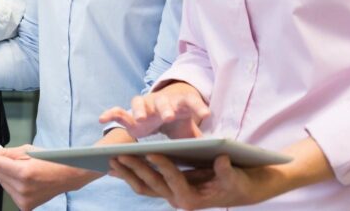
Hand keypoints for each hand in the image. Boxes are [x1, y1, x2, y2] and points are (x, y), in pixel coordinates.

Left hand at [0, 145, 95, 210]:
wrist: (68, 176)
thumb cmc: (51, 160)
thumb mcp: (28, 150)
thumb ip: (8, 153)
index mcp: (24, 173)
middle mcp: (22, 189)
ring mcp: (24, 199)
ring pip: (2, 182)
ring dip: (3, 173)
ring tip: (13, 166)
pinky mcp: (25, 206)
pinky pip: (10, 191)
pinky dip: (10, 182)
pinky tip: (17, 176)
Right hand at [99, 82, 208, 138]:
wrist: (165, 111)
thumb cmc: (180, 122)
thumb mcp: (192, 130)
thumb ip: (202, 138)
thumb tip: (221, 150)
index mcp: (180, 105)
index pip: (190, 102)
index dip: (198, 107)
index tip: (206, 114)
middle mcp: (161, 102)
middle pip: (163, 101)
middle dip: (165, 108)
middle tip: (168, 117)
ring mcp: (145, 106)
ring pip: (140, 102)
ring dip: (139, 110)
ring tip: (140, 120)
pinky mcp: (131, 114)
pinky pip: (119, 112)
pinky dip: (110, 114)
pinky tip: (102, 120)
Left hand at [108, 153, 275, 208]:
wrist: (238, 190)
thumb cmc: (237, 182)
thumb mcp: (235, 177)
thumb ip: (227, 170)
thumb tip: (222, 159)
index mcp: (193, 198)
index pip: (174, 179)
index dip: (162, 165)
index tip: (150, 151)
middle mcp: (178, 199)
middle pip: (152, 183)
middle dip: (135, 168)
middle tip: (119, 154)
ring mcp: (170, 195)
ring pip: (144, 186)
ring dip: (127, 173)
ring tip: (111, 159)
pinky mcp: (167, 189)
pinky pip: (145, 183)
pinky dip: (131, 174)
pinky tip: (116, 166)